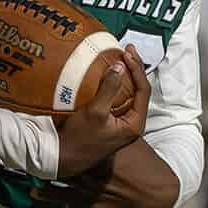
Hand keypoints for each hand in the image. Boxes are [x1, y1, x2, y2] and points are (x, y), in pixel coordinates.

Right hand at [54, 44, 151, 178]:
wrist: (63, 157)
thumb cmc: (79, 138)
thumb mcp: (95, 112)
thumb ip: (109, 89)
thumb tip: (119, 66)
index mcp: (135, 123)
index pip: (144, 90)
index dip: (137, 69)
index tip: (126, 54)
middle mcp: (132, 123)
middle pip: (140, 90)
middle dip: (134, 69)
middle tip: (127, 50)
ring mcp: (122, 123)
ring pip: (130, 93)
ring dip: (125, 75)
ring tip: (120, 57)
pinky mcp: (111, 121)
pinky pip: (118, 98)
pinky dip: (115, 84)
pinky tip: (109, 74)